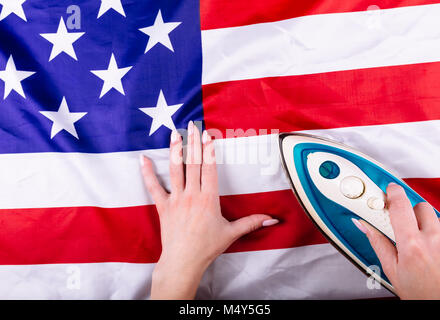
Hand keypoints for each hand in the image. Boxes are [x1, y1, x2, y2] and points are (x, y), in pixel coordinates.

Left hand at [141, 121, 278, 299]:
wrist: (183, 261)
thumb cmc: (207, 247)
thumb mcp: (232, 233)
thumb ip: (252, 222)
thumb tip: (273, 220)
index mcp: (209, 198)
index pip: (209, 168)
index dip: (209, 150)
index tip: (208, 134)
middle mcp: (192, 195)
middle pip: (193, 163)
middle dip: (194, 142)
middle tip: (193, 125)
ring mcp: (176, 199)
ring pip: (175, 170)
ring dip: (175, 150)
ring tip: (175, 133)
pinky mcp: (163, 206)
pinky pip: (153, 187)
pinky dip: (148, 172)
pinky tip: (143, 158)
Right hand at [353, 183, 439, 298]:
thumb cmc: (422, 295)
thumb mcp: (392, 271)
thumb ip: (378, 243)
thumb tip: (364, 225)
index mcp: (411, 245)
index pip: (400, 205)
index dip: (393, 193)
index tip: (389, 190)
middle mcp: (434, 240)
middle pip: (419, 207)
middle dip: (409, 212)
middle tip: (403, 226)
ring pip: (435, 217)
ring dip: (426, 224)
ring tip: (421, 242)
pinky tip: (435, 246)